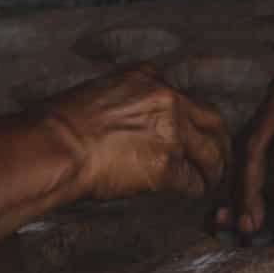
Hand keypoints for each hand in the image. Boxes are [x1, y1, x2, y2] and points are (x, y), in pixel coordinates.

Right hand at [39, 68, 229, 203]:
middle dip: (218, 142)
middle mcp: (167, 100)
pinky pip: (193, 182)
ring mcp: (172, 133)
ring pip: (210, 153)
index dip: (191, 120)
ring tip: (211, 182)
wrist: (55, 146)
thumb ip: (126, 104)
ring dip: (213, 170)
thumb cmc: (60, 124)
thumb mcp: (97, 93)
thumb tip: (131, 125)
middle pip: (212, 121)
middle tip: (218, 158)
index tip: (190, 133)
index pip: (184, 98)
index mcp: (147, 77)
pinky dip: (194, 190)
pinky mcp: (167, 167)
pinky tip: (189, 195)